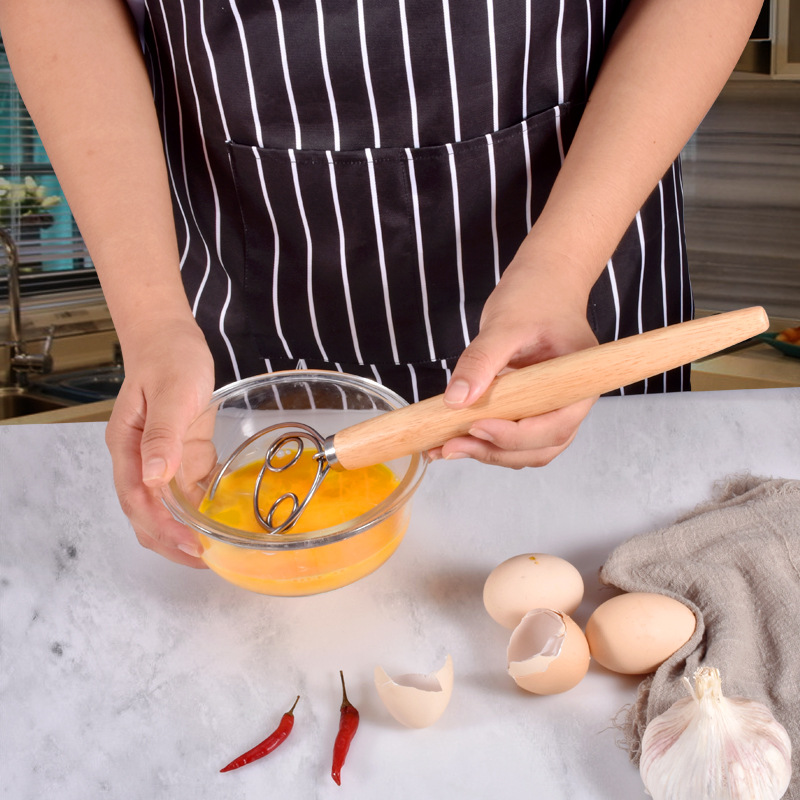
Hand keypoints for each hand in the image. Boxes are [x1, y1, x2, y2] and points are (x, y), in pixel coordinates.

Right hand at [105, 317, 214, 566]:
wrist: (172, 337)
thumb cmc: (167, 359)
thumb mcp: (170, 394)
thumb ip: (161, 434)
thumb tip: (154, 477)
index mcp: (129, 448)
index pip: (138, 501)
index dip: (161, 529)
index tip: (188, 546)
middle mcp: (142, 459)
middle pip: (147, 513)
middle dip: (171, 541)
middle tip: (204, 559)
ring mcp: (162, 458)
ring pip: (167, 507)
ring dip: (185, 530)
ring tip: (214, 549)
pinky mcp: (183, 452)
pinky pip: (188, 488)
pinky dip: (199, 507)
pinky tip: (220, 517)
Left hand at [432, 253, 599, 468]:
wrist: (543, 284)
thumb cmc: (536, 296)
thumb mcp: (505, 323)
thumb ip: (481, 360)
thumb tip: (457, 400)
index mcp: (578, 382)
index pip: (555, 425)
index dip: (517, 436)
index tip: (478, 427)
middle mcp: (570, 402)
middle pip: (541, 447)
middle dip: (496, 451)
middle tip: (451, 445)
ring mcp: (551, 409)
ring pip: (526, 450)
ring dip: (488, 453)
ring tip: (446, 446)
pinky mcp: (530, 409)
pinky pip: (512, 437)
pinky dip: (484, 443)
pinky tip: (452, 439)